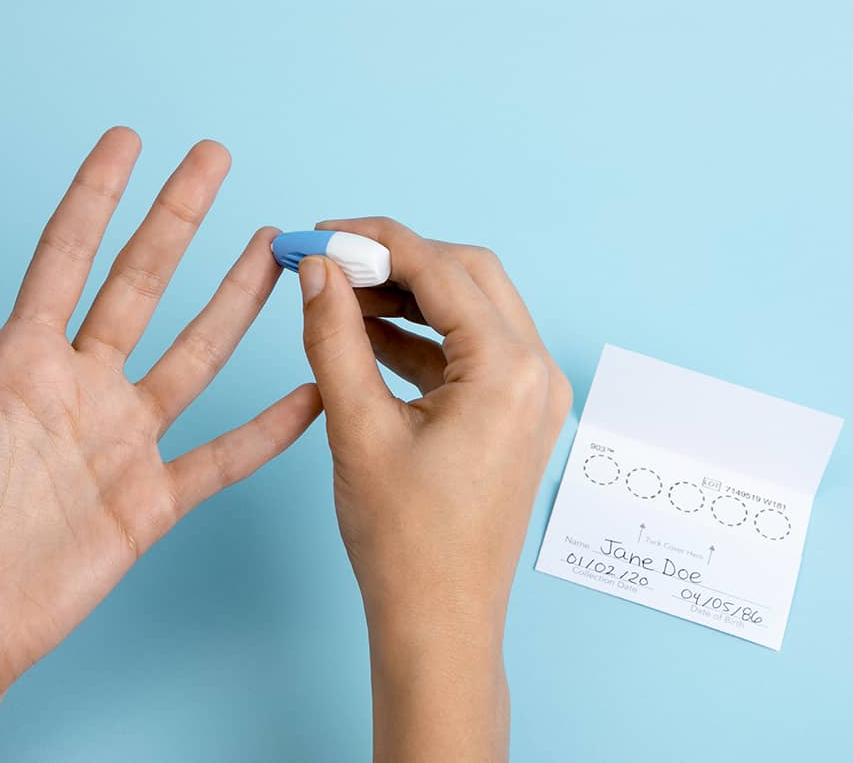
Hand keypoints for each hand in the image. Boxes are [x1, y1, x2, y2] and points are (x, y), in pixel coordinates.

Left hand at [0, 129, 320, 712]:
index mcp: (17, 369)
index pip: (62, 262)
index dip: (95, 198)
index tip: (127, 140)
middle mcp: (75, 394)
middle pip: (138, 286)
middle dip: (175, 218)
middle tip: (212, 159)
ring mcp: (117, 446)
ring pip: (192, 356)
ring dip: (235, 301)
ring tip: (273, 252)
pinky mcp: (149, 505)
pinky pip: (222, 459)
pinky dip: (272, 428)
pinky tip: (310, 394)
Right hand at [296, 216, 569, 762]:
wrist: (441, 619)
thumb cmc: (406, 541)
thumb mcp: (358, 429)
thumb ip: (335, 338)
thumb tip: (317, 269)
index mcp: (511, 370)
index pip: (442, 268)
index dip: (374, 241)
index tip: (316, 233)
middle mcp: (537, 373)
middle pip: (469, 276)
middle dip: (396, 259)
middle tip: (326, 259)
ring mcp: (533, 395)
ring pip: (472, 310)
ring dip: (407, 297)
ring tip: (333, 294)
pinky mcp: (516, 416)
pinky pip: (471, 352)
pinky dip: (421, 337)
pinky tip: (362, 333)